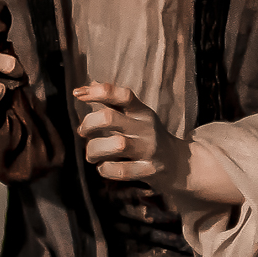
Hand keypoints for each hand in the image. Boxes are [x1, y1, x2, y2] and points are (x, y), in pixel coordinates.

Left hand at [73, 82, 243, 206]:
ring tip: (91, 155)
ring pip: (114, 145)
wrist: (180, 165)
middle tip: (83, 132)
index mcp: (141, 112)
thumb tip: (89, 85)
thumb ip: (113, 102)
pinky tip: (104, 167)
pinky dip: (105, 170)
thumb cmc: (148, 137)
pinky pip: (120, 171)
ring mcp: (148, 150)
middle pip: (109, 118)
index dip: (97, 92)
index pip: (121, 94)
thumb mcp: (136, 116)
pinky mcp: (149, 170)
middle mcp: (145, 128)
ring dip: (94, 150)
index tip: (78, 94)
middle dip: (88, 124)